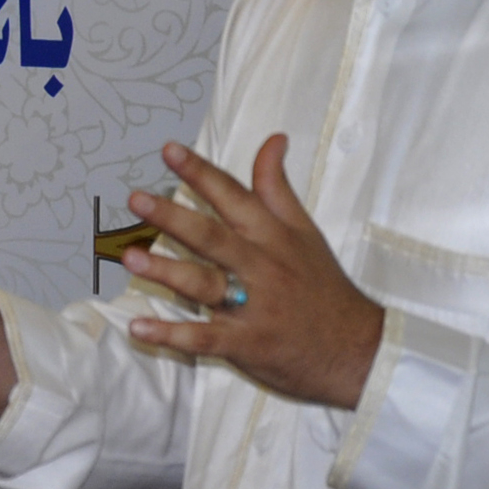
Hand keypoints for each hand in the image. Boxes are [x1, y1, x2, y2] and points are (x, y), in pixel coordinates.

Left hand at [119, 135, 383, 409]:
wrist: (359, 350)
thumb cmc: (324, 286)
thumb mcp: (305, 231)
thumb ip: (277, 187)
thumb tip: (273, 138)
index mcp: (272, 236)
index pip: (233, 196)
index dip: (200, 172)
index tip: (168, 150)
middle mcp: (260, 267)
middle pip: (212, 237)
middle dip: (173, 218)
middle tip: (136, 199)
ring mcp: (252, 307)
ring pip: (205, 285)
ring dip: (166, 271)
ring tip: (129, 258)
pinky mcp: (247, 345)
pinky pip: (205, 339)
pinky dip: (172, 335)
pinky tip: (139, 329)